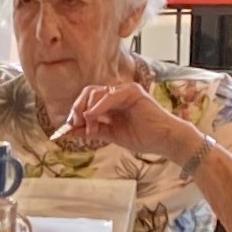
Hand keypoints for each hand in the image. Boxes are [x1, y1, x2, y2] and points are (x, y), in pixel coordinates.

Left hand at [60, 81, 207, 159]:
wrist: (164, 141)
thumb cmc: (143, 138)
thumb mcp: (111, 135)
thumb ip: (92, 131)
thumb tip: (69, 132)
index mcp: (112, 102)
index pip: (87, 100)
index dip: (76, 112)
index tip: (67, 128)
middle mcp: (117, 93)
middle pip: (88, 93)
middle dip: (77, 108)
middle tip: (72, 124)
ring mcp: (125, 91)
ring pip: (96, 93)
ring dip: (87, 110)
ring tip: (88, 127)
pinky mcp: (133, 92)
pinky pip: (110, 96)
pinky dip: (98, 107)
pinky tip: (92, 118)